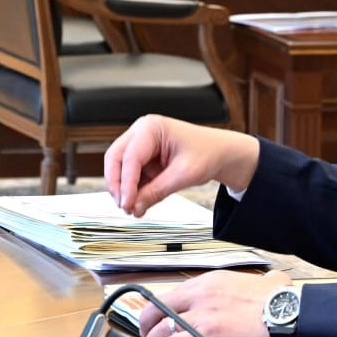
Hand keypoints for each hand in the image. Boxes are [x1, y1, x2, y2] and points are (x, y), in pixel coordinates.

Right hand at [103, 115, 259, 216]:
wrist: (220, 153)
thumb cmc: (207, 153)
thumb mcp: (184, 174)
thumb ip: (157, 190)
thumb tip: (135, 206)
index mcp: (151, 127)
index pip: (130, 157)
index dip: (126, 183)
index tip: (127, 203)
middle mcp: (141, 133)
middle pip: (115, 158)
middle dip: (117, 184)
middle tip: (124, 206)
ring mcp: (140, 145)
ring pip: (119, 168)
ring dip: (123, 189)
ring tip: (132, 209)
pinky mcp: (143, 158)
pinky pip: (130, 175)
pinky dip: (132, 190)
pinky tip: (138, 203)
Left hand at [137, 270, 290, 336]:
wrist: (288, 313)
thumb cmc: (276, 301)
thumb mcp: (257, 282)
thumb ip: (246, 284)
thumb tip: (259, 284)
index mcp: (210, 280)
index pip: (173, 292)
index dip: (160, 307)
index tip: (157, 315)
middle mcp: (201, 293)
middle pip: (159, 306)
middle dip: (148, 321)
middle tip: (147, 332)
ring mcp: (203, 312)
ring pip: (162, 324)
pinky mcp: (208, 333)